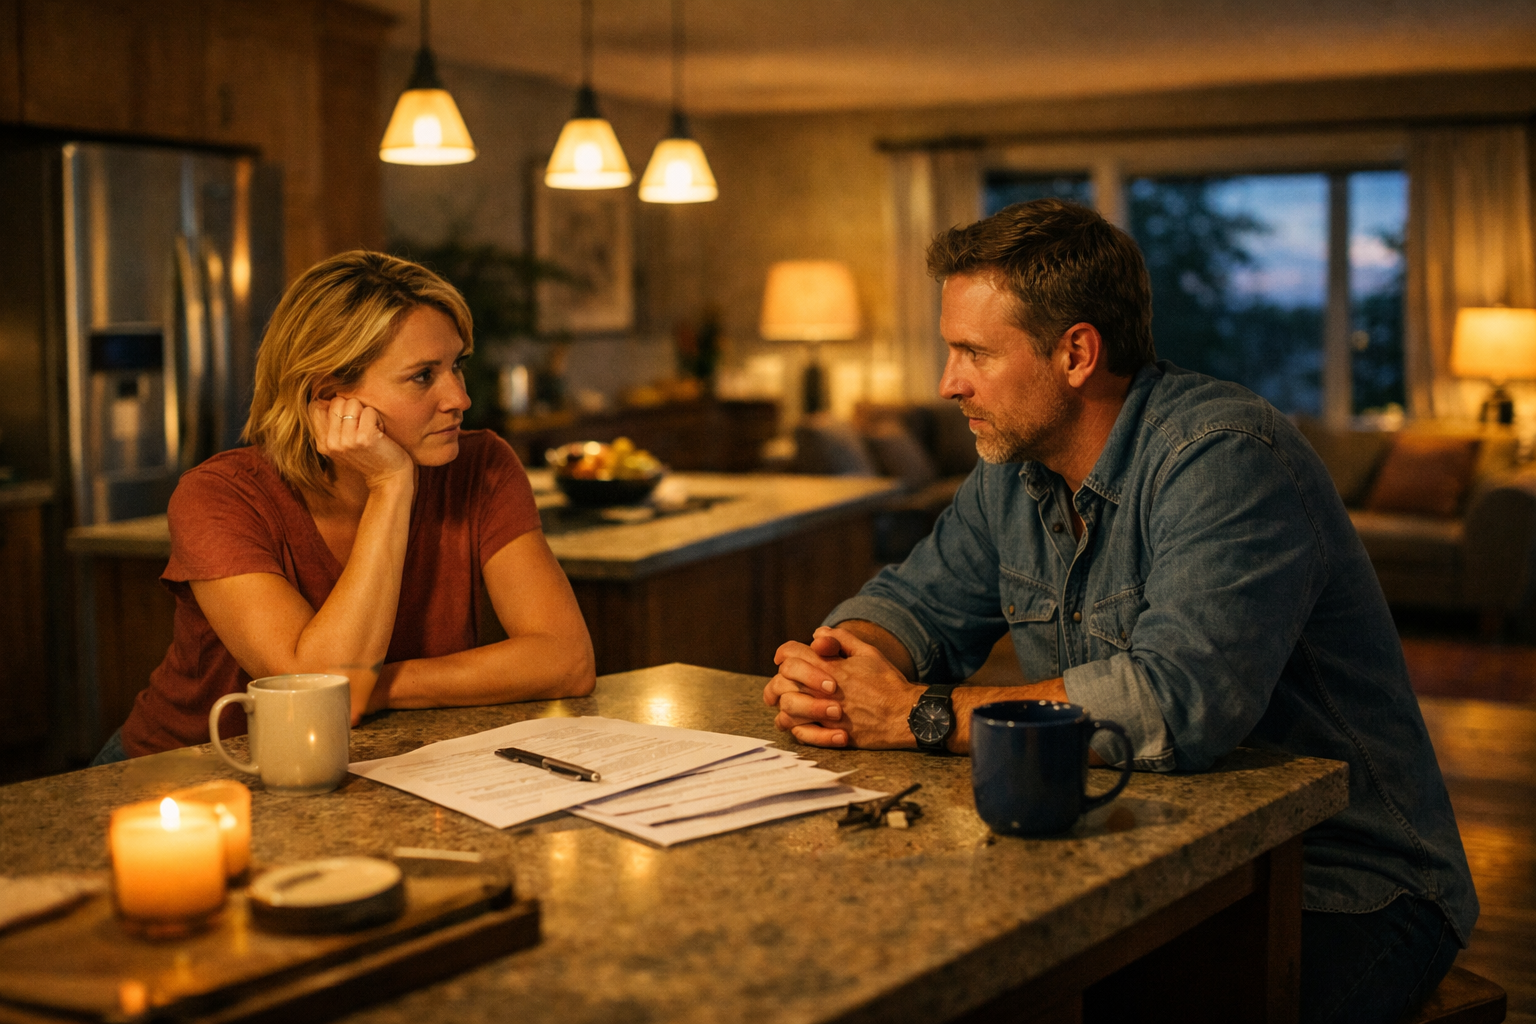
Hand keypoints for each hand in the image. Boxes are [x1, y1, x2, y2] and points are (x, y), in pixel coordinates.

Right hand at [309, 396, 411, 490]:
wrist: (388, 478)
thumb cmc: (369, 456)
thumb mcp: (342, 445)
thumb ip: (331, 426)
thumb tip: (323, 399)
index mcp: (322, 443)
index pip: (315, 407)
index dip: (335, 406)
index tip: (348, 422)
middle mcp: (331, 443)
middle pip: (336, 402)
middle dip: (354, 409)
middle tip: (362, 428)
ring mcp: (346, 441)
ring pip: (352, 403)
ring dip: (367, 414)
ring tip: (371, 430)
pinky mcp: (363, 438)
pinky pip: (369, 411)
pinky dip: (377, 419)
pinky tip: (379, 434)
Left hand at [763, 626, 922, 748]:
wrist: (905, 714)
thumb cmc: (887, 682)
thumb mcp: (868, 653)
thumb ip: (842, 640)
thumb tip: (817, 634)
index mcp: (832, 667)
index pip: (792, 654)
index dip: (783, 652)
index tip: (783, 657)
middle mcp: (825, 689)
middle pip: (783, 680)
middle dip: (779, 679)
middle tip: (782, 682)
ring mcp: (826, 713)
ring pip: (787, 707)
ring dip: (783, 704)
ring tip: (786, 703)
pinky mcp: (831, 733)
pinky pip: (800, 731)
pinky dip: (794, 726)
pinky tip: (797, 722)